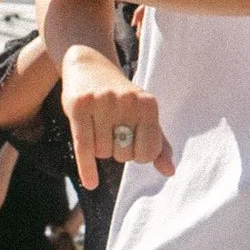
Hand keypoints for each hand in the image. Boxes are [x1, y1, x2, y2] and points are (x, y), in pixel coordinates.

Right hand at [59, 44, 172, 175]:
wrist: (90, 66)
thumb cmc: (121, 98)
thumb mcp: (144, 115)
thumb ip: (158, 143)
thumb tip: (169, 172)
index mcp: (148, 104)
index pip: (149, 153)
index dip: (139, 155)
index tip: (133, 144)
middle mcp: (127, 101)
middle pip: (124, 155)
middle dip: (117, 150)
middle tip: (113, 129)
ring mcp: (102, 102)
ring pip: (102, 152)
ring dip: (100, 148)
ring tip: (99, 126)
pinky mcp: (79, 105)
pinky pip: (84, 146)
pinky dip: (87, 168)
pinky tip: (91, 183)